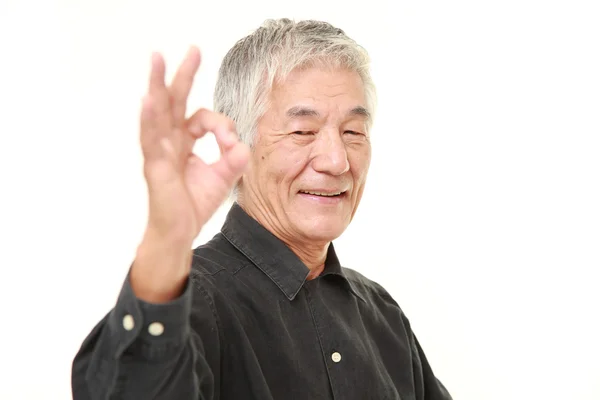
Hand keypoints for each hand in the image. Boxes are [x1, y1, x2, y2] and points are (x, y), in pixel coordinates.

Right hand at [131, 47, 249, 301]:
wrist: (179, 232)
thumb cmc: (193, 203)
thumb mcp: (221, 177)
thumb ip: (234, 159)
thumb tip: (243, 144)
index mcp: (183, 141)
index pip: (202, 117)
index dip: (220, 124)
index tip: (231, 142)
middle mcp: (169, 141)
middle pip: (174, 101)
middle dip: (183, 74)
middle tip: (193, 49)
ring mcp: (159, 151)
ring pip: (157, 111)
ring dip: (158, 83)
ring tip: (157, 59)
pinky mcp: (155, 166)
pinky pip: (151, 139)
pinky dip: (150, 118)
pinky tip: (150, 99)